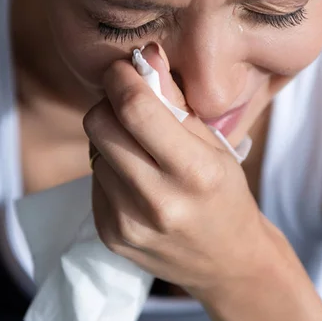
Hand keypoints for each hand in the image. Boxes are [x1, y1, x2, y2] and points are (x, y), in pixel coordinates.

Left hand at [84, 43, 268, 303]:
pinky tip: (134, 177)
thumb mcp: (214, 145)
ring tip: (139, 148)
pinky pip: (94, 179)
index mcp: (194, 172)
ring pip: (93, 149)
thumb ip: (176, 101)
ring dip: (110, 136)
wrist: (228, 265)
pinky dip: (109, 166)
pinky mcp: (109, 234)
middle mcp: (157, 201)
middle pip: (99, 125)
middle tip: (127, 104)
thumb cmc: (226, 196)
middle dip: (107, 103)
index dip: (120, 78)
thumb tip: (146, 56)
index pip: (135, 109)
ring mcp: (128, 222)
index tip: (121, 69)